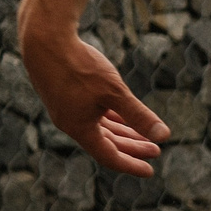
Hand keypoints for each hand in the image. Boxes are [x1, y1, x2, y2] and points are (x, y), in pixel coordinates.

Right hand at [18, 20, 166, 177]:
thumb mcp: (114, 92)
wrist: (45, 39)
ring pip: (100, 127)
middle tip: (156, 151)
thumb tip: (165, 136)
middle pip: (106, 143)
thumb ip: (139, 115)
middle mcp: (70, 122)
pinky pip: (92, 113)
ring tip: (146, 136)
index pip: (109, 156)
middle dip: (132, 147)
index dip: (130, 165)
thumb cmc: (79, 66)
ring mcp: (67, 108)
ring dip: (123, 132)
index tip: (150, 171)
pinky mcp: (66, 94)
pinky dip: (110, 117)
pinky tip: (124, 116)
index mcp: (79, 128)